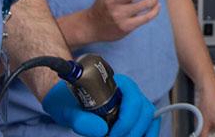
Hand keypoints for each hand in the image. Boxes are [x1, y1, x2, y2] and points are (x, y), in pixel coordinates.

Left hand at [42, 74, 158, 136]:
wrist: (65, 102)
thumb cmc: (66, 101)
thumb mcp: (65, 109)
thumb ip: (80, 119)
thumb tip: (102, 130)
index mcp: (117, 83)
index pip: (133, 100)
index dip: (125, 121)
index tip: (110, 135)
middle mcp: (130, 92)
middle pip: (145, 112)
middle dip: (132, 131)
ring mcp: (135, 104)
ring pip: (150, 119)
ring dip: (140, 133)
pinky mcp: (135, 116)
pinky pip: (149, 125)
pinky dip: (145, 135)